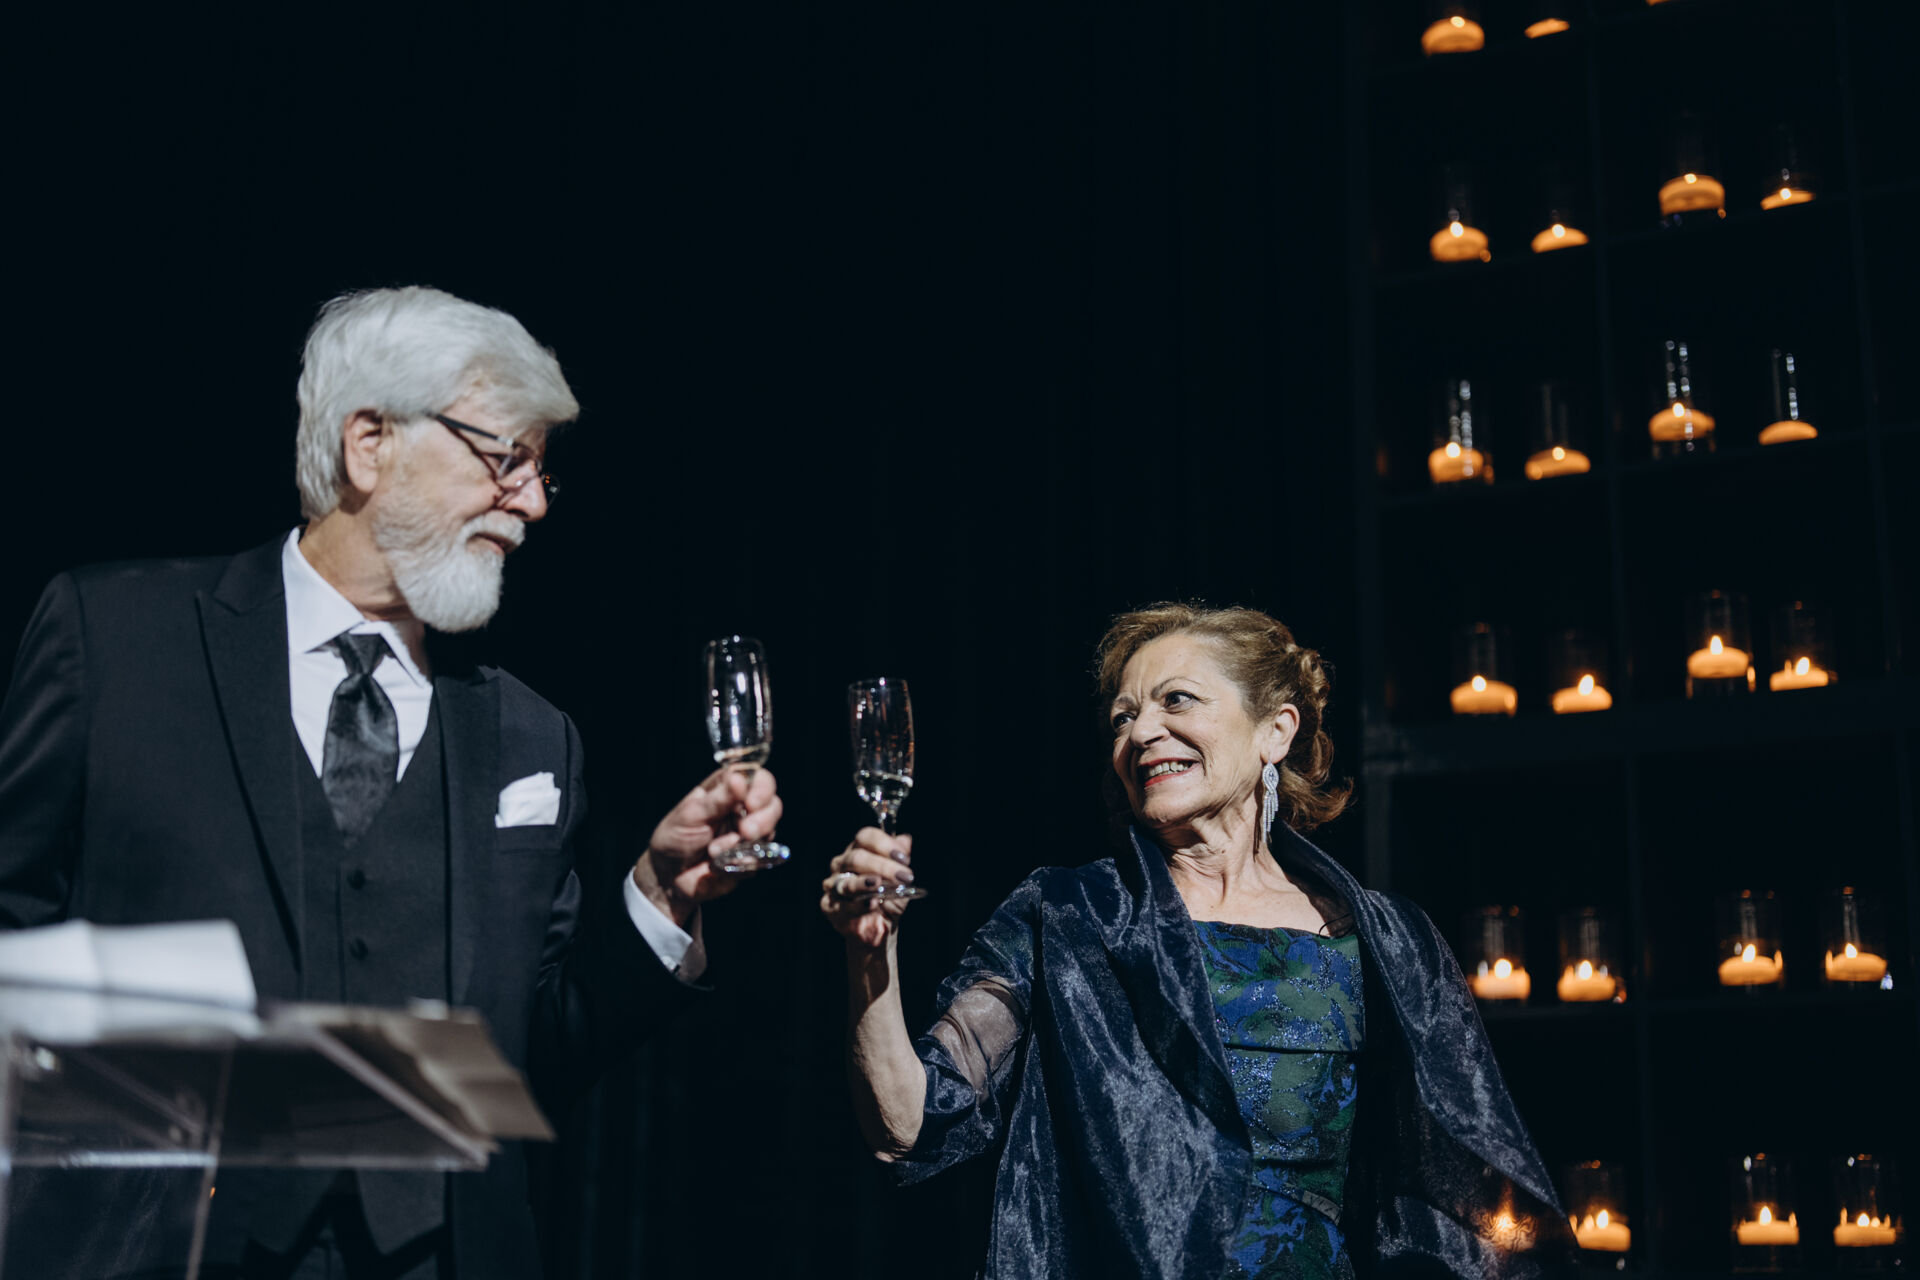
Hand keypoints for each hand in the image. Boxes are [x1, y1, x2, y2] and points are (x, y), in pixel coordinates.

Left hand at [634, 767, 783, 925]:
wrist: (667, 876)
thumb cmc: (674, 836)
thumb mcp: (691, 814)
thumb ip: (718, 799)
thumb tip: (739, 779)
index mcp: (728, 789)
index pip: (758, 779)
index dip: (762, 789)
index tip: (751, 803)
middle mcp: (743, 809)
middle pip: (773, 805)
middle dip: (763, 819)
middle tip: (746, 832)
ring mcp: (749, 834)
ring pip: (770, 833)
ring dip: (744, 844)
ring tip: (714, 851)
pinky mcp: (750, 858)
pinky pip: (759, 860)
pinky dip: (741, 863)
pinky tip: (719, 866)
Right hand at [820, 828, 915, 947]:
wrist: (881, 925)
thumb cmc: (889, 897)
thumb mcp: (900, 878)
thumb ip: (900, 860)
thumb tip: (905, 840)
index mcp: (858, 850)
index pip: (865, 837)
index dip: (884, 844)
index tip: (904, 858)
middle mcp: (842, 864)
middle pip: (856, 858)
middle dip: (882, 866)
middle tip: (904, 876)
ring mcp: (833, 885)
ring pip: (848, 882)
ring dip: (866, 883)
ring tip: (880, 885)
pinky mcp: (829, 906)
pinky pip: (842, 905)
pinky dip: (857, 905)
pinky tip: (871, 904)